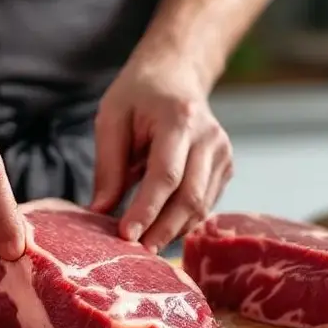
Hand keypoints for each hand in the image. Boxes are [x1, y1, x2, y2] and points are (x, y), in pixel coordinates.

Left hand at [90, 54, 232, 251]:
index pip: (166, 174)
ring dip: (173, 231)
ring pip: (201, 207)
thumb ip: (109, 166)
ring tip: (145, 245)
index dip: (147, 209)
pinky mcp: (226, 167)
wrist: (176, 74)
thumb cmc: (139, 94)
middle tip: (136, 253)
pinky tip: (161, 228)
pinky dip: (183, 221)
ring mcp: (223, 153)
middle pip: (190, 197)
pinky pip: (206, 204)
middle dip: (163, 230)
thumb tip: (101, 212)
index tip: (126, 235)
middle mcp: (210, 137)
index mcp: (180, 119)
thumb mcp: (111, 118)